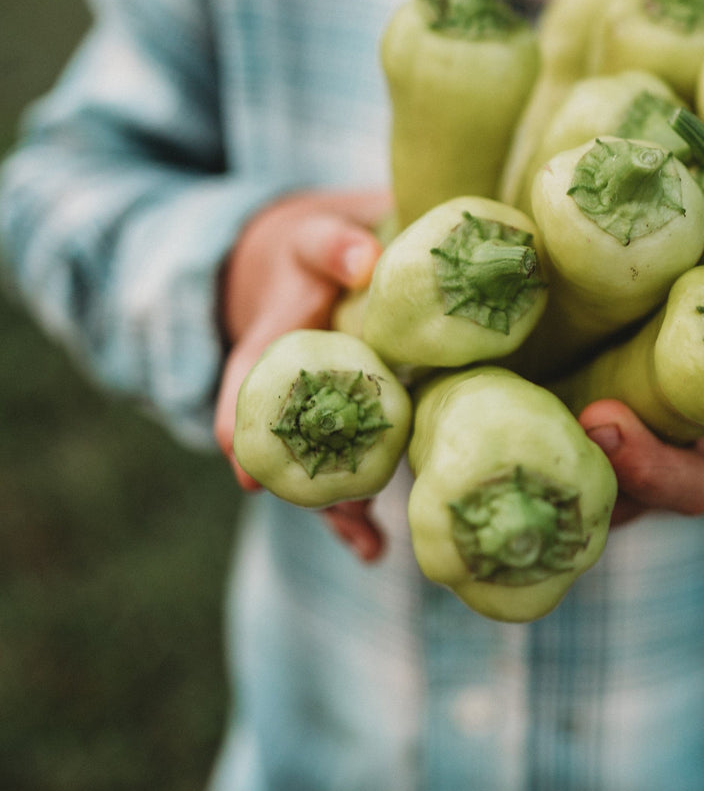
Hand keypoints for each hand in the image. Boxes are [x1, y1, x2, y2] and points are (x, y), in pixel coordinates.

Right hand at [212, 188, 391, 561]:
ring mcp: (313, 422)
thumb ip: (335, 244)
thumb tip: (367, 259)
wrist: (318, 266)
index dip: (241, 416)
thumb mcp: (315, 237)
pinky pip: (346, 476)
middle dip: (308, 482)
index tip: (238, 452)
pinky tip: (377, 552)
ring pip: (317, 473)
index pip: (247, 380)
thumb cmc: (315, 252)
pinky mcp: (345, 435)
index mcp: (270, 344)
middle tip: (342, 506)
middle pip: (286, 447)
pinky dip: (356, 513)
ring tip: (369, 545)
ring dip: (339, 509)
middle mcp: (285, 394)